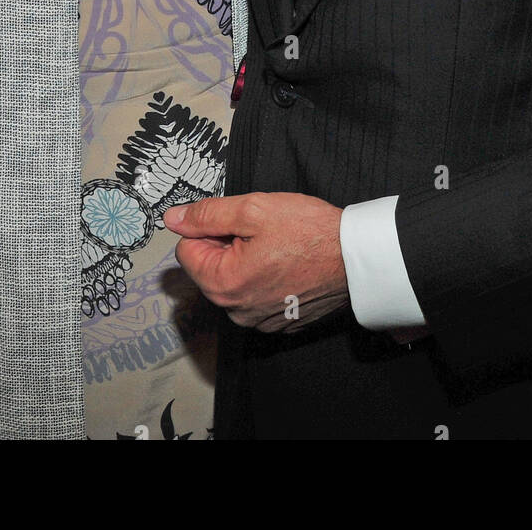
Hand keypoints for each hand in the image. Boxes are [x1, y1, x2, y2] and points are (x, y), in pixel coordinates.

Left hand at [164, 192, 348, 332]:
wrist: (357, 258)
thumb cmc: (309, 231)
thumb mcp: (254, 208)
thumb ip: (208, 214)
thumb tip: (174, 219)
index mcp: (223, 284)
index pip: (187, 250)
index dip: (211, 228)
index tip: (239, 223)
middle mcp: (236, 312)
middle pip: (210, 268)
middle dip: (227, 245)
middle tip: (262, 233)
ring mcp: (259, 321)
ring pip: (234, 280)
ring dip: (247, 261)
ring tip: (278, 247)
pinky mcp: (280, 322)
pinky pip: (256, 295)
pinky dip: (265, 277)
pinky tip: (288, 264)